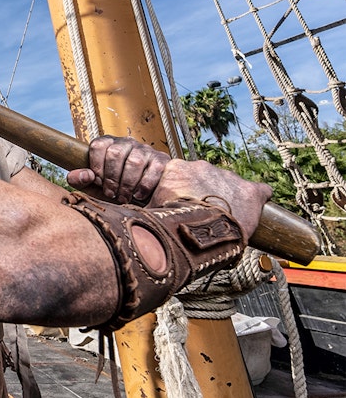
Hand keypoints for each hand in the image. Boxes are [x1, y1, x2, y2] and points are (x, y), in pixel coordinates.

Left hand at [66, 135, 168, 204]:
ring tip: (123, 197)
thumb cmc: (113, 188)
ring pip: (134, 162)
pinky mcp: (161, 159)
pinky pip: (154, 169)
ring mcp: (145, 149)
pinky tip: (138, 195)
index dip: (96, 166)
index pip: (98, 146)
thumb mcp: (92, 186)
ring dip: (127, 184)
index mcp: (108, 144)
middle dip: (111, 178)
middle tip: (111, 194)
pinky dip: (144, 185)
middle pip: (115, 153)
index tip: (98, 182)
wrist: (141, 196)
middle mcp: (126, 142)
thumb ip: (79, 180)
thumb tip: (84, 175)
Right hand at [148, 159, 271, 238]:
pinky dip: (257, 197)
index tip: (183, 204)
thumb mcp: (155, 210)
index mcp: (177, 170)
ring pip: (227, 185)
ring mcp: (226, 177)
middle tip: (202, 214)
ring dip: (225, 197)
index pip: (179, 177)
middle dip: (204, 193)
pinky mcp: (249, 191)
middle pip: (203, 179)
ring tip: (224, 217)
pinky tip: (256, 205)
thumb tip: (138, 215)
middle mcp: (202, 167)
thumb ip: (153, 206)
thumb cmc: (173, 223)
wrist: (199, 231)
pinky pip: (259, 190)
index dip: (182, 192)